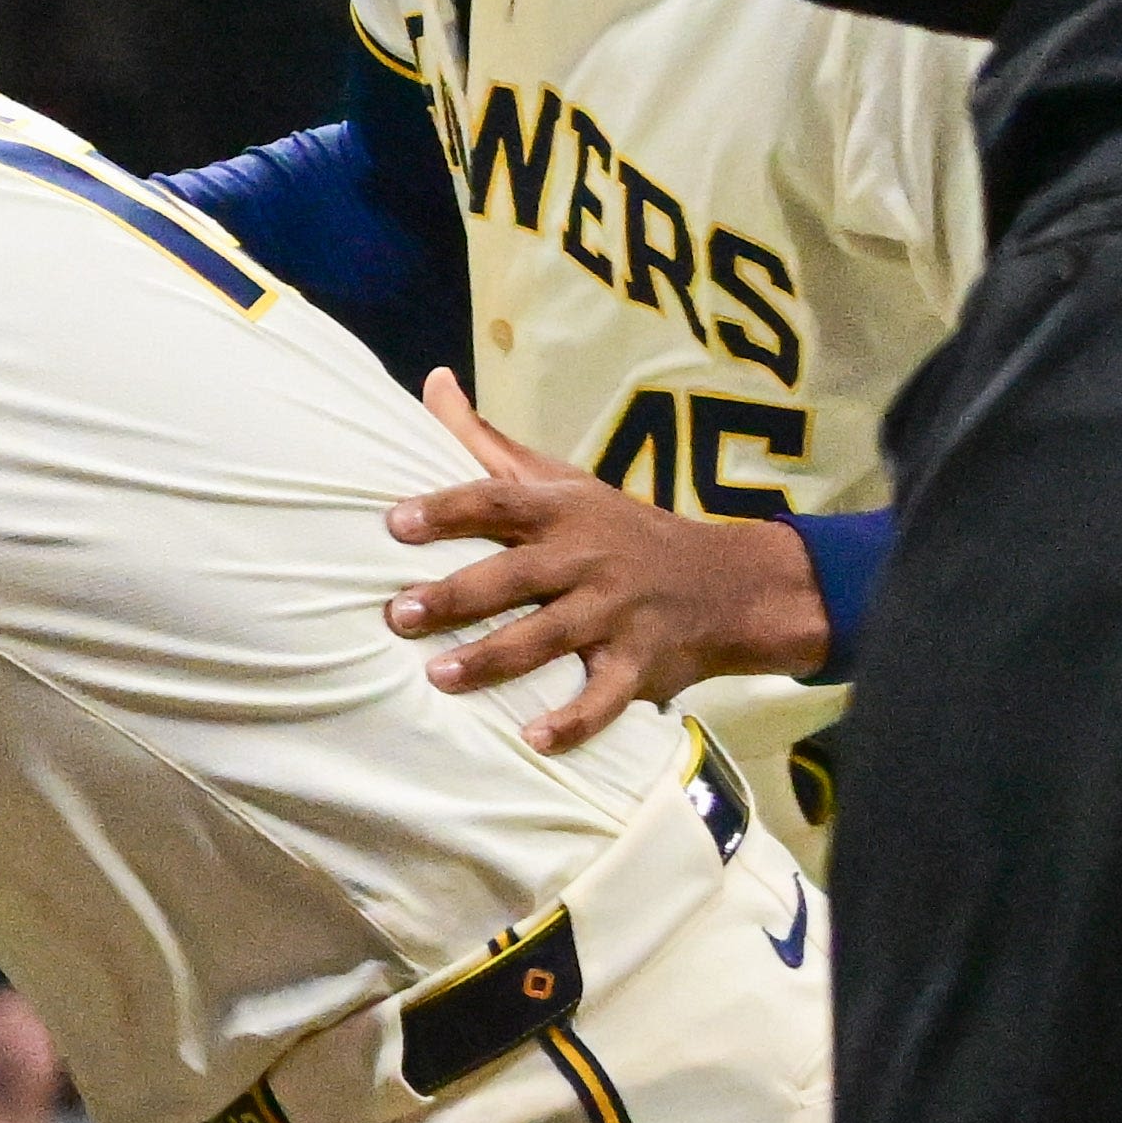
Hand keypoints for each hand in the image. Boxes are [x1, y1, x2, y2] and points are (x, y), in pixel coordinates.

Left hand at [385, 372, 830, 752]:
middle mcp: (588, 558)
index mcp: (563, 511)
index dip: (446, 510)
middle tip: (397, 613)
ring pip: (552, 637)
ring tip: (439, 677)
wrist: (727, 583)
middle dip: (457, 595)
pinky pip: (605, 696)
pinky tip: (533, 741)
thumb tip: (433, 381)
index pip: (497, 502)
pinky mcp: (641, 662)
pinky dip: (574, 722)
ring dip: (495, 659)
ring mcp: (617, 612)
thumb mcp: (560, 479)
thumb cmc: (617, 528)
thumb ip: (487, 441)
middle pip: (516, 576)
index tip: (394, 522)